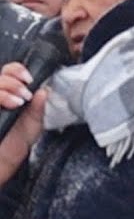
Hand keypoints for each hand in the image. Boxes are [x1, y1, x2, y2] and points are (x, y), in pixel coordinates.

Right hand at [0, 62, 43, 183]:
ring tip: (20, 100)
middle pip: (1, 74)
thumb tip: (44, 91)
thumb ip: (37, 109)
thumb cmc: (13, 147)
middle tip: (26, 92)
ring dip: (8, 86)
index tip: (30, 79)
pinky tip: (11, 103)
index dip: (18, 71)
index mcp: (9, 96)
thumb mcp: (31, 127)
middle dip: (14, 78)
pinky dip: (0, 95)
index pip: (9, 73)